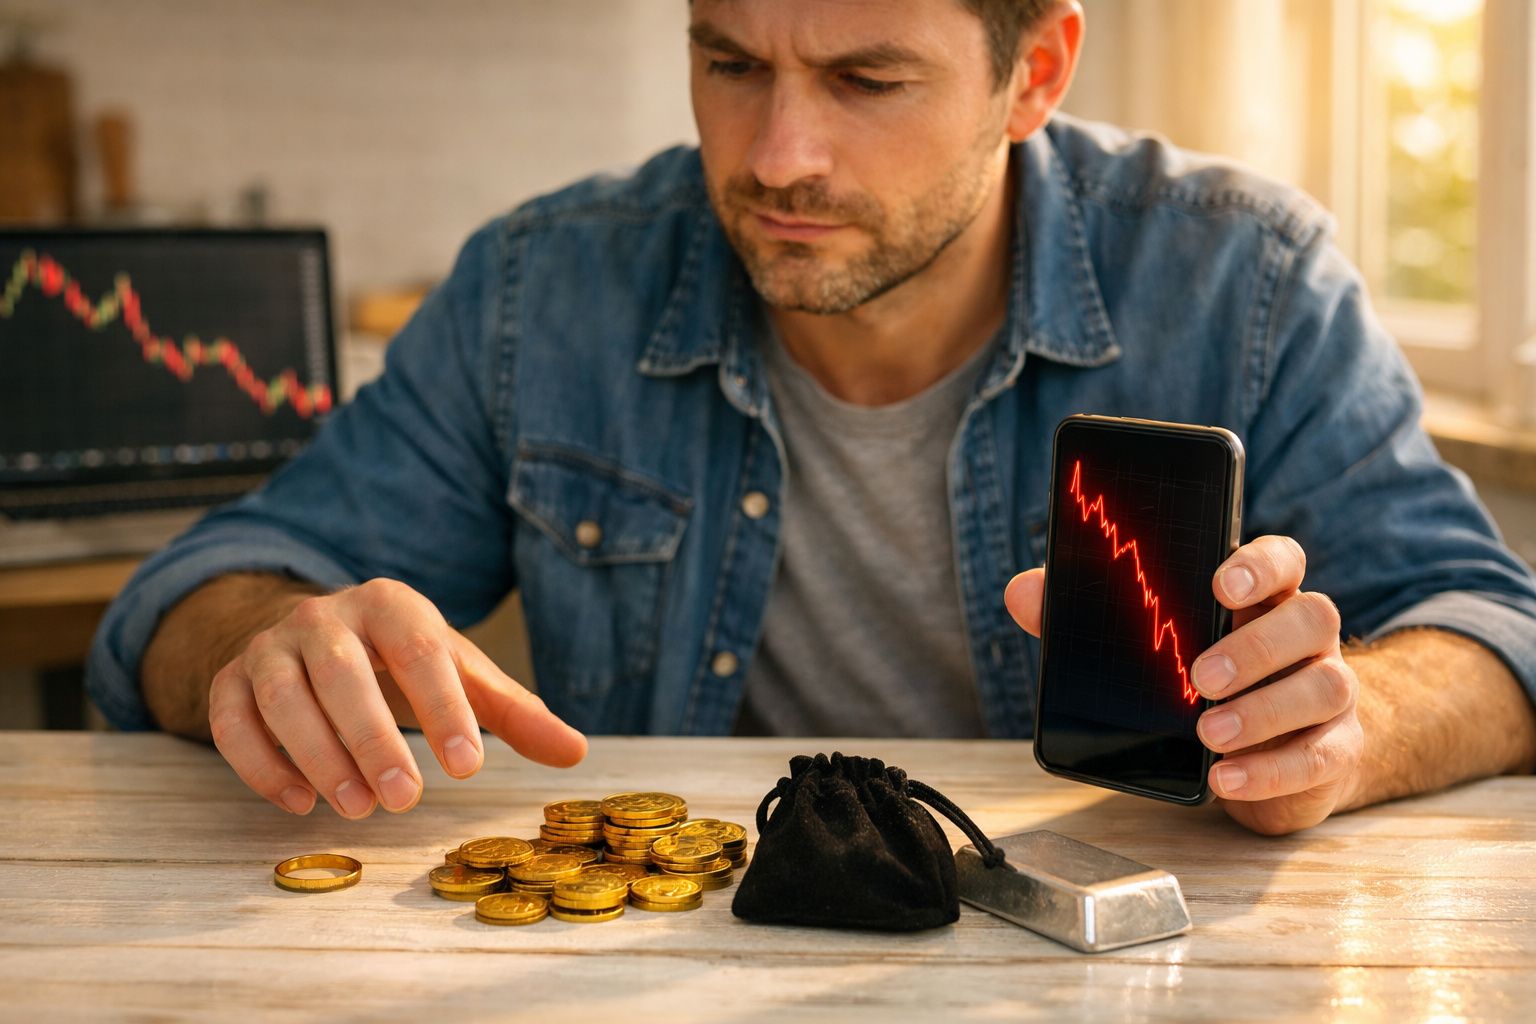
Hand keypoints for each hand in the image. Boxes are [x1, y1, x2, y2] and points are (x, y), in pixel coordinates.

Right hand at [207, 577, 586, 818]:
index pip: (421, 652)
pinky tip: (298, 803)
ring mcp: (270, 645)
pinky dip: (259, 763)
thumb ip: (514, 713)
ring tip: (358, 807)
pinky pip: (230, 718)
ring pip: (281, 695)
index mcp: (391, 605)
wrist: (312, 632)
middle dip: (374, 739)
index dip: (444, 710)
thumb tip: (576, 752)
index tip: (469, 768)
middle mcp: (325, 617)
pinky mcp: (229, 677)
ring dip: (318, 755)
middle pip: (344, 673)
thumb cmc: (400, 659)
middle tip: (406, 800)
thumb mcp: (460, 673)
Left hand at [1004, 534, 1362, 834]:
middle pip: (1313, 618)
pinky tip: (1227, 779)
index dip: (1260, 565)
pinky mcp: (1335, 748)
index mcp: (1263, 598)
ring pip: (1327, 685)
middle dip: (1255, 647)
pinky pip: (1320, 756)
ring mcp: (1329, 690)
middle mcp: (1306, 637)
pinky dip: (1273, 770)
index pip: (1283, 559)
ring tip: (1209, 736)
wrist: (1269, 751)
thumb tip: (1022, 593)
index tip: (1221, 583)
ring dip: (1264, 711)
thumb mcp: (1148, 645)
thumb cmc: (1199, 680)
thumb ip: (1088, 615)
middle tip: (1199, 678)